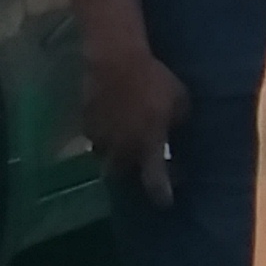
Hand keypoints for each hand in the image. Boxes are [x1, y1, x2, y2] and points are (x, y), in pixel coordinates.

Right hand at [84, 42, 184, 208]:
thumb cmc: (154, 80)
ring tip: (125, 138)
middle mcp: (122, 149)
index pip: (155, 180)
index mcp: (149, 145)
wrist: (115, 62)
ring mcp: (100, 138)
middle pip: (124, 174)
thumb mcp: (180, 101)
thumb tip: (172, 129)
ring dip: (116, 153)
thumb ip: (178, 121)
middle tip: (141, 162)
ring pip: (106, 157)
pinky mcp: (85, 124)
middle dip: (132, 172)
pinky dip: (104, 134)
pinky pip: (95, 137)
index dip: (160, 194)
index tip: (165, 203)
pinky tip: (111, 119)